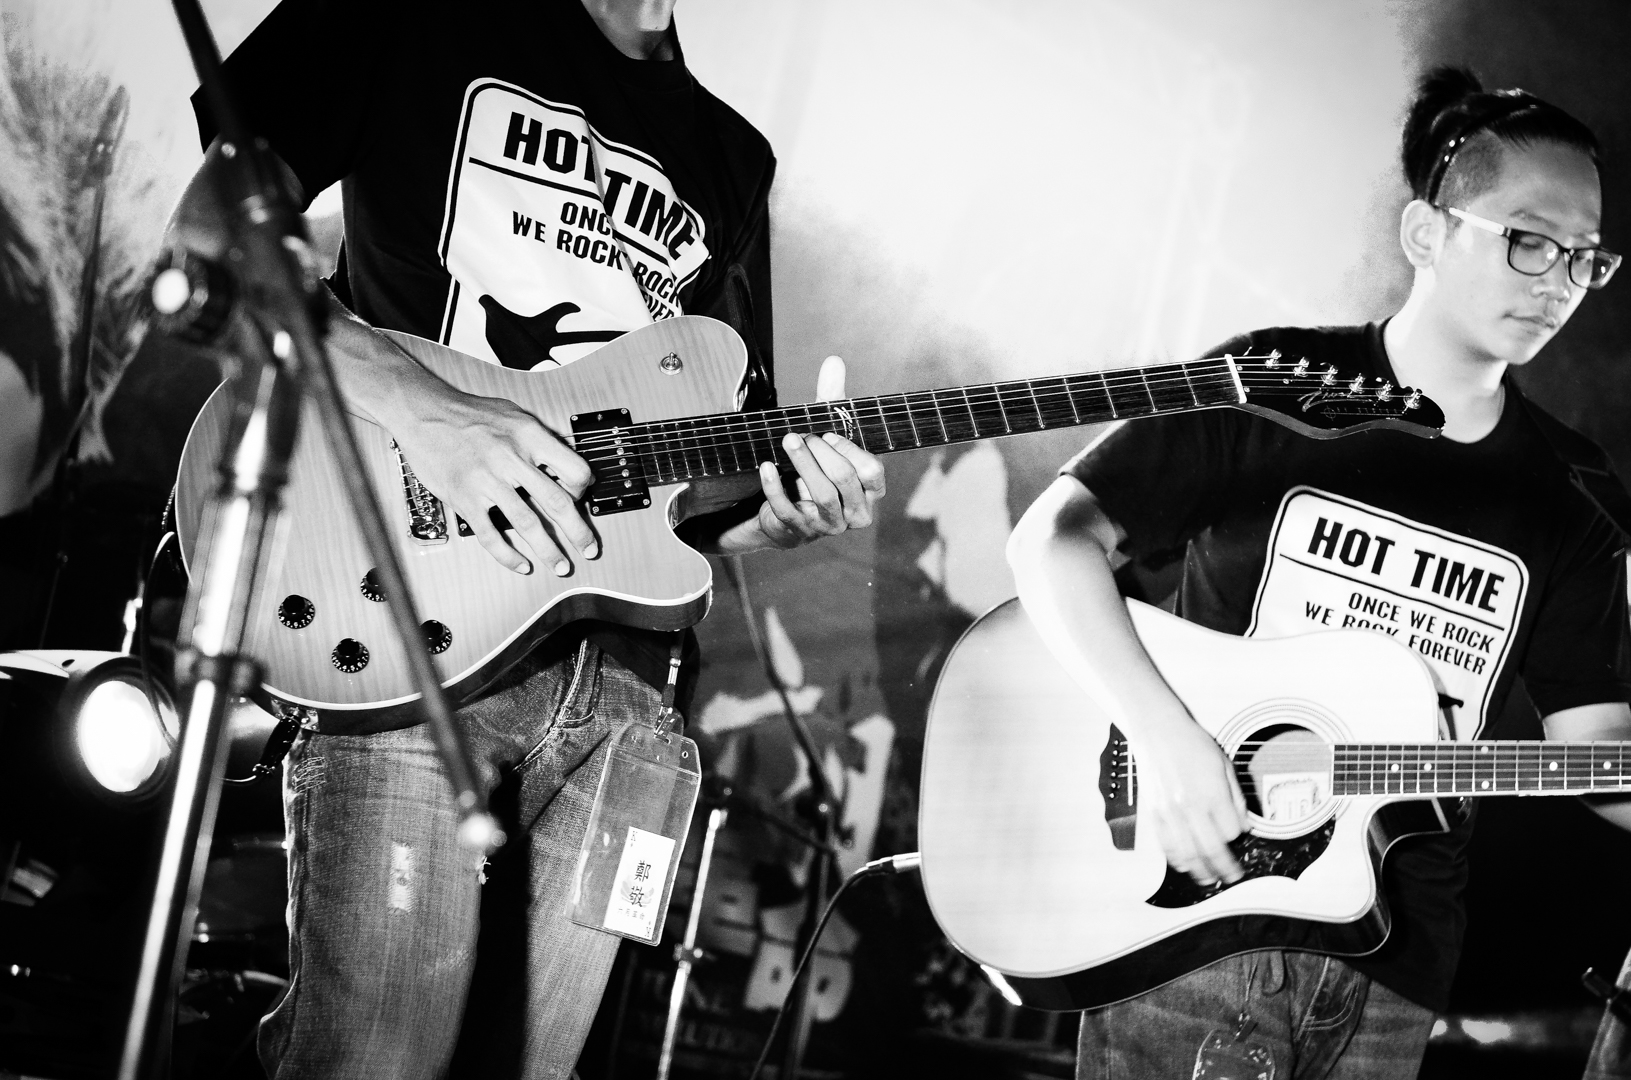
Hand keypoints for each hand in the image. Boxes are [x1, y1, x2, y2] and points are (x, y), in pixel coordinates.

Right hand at [389, 385, 597, 575]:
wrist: (423, 411)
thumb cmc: (469, 413)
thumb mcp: (514, 414)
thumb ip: (541, 439)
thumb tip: (567, 465)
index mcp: (529, 435)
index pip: (574, 470)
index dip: (583, 490)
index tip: (582, 500)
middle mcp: (511, 458)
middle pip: (557, 503)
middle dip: (578, 533)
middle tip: (589, 550)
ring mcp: (486, 480)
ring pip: (528, 524)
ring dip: (549, 551)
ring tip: (560, 566)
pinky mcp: (464, 498)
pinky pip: (491, 535)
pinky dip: (509, 556)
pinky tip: (521, 564)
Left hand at [753, 355, 885, 547]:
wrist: (786, 508)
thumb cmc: (816, 467)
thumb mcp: (825, 434)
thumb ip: (833, 400)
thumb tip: (834, 361)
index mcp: (870, 491)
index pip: (873, 472)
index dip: (851, 451)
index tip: (828, 432)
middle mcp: (855, 512)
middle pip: (844, 480)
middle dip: (822, 453)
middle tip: (800, 433)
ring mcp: (829, 526)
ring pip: (822, 496)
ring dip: (803, 465)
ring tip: (788, 441)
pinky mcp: (800, 532)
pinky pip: (788, 510)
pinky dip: (775, 488)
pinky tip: (765, 467)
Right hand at [1132, 713, 1247, 886]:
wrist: (1157, 731)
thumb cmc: (1191, 743)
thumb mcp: (1224, 764)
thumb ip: (1236, 797)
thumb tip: (1245, 824)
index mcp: (1211, 792)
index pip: (1231, 831)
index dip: (1238, 835)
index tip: (1239, 833)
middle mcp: (1190, 806)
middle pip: (1211, 849)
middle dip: (1225, 868)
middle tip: (1233, 877)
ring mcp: (1169, 812)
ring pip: (1188, 853)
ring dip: (1200, 871)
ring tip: (1210, 879)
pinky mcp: (1154, 813)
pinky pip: (1166, 845)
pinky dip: (1176, 859)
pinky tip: (1185, 864)